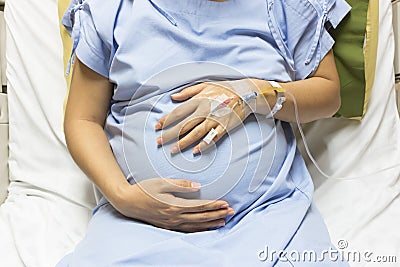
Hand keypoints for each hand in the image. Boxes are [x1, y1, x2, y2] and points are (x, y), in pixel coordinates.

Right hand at [110, 178, 233, 231]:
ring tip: (223, 222)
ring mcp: (171, 223)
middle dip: (217, 214)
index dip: (214, 205)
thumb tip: (198, 186)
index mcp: (175, 205)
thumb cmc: (144, 189)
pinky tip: (205, 228)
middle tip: (231, 212)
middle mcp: (175, 216)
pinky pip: (187, 230)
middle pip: (201, 217)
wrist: (128, 202)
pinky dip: (198, 230)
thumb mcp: (162, 182)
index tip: (226, 203)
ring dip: (210, 223)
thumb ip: (181, 185)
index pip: (200, 206)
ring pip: (196, 225)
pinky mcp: (167, 226)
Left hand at [155, 80, 257, 153]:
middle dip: (170, 135)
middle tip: (159, 142)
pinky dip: (204, 145)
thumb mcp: (205, 85)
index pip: (178, 112)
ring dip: (183, 143)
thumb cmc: (224, 88)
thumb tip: (173, 97)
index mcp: (198, 100)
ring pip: (196, 134)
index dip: (166, 120)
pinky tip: (196, 151)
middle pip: (184, 125)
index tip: (157, 127)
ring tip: (173, 150)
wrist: (246, 93)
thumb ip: (188, 92)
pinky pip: (213, 138)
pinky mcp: (224, 127)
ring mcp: (215, 120)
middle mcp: (205, 111)